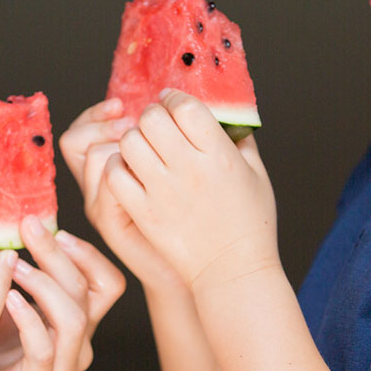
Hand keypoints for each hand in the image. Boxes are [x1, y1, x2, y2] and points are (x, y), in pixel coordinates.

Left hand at [0, 215, 124, 370]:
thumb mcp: (0, 301)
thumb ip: (13, 270)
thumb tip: (7, 217)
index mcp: (76, 320)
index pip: (106, 281)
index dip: (86, 253)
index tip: (51, 228)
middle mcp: (78, 343)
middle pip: (90, 289)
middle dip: (58, 253)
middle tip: (27, 227)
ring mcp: (62, 368)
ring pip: (75, 317)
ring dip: (44, 283)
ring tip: (13, 263)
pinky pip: (45, 349)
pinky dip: (29, 318)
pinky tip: (7, 298)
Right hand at [59, 98, 185, 291]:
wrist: (204, 268)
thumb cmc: (200, 219)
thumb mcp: (184, 172)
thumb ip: (178, 140)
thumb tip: (181, 102)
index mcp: (114, 171)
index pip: (84, 130)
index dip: (98, 113)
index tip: (122, 106)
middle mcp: (99, 188)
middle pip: (77, 138)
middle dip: (102, 121)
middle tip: (127, 120)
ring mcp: (103, 206)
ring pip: (94, 155)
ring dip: (116, 142)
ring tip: (140, 143)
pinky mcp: (113, 222)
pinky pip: (109, 183)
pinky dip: (124, 169)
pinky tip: (146, 169)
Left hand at [106, 90, 280, 290]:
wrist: (233, 272)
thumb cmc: (250, 224)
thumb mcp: (256, 175)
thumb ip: (240, 140)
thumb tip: (226, 115)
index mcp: (220, 155)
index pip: (185, 107)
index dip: (173, 98)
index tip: (169, 102)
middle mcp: (189, 169)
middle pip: (152, 119)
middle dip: (150, 116)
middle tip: (153, 126)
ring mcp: (162, 192)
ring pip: (129, 143)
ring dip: (132, 140)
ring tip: (141, 149)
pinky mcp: (143, 213)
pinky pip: (114, 175)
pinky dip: (116, 167)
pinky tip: (129, 172)